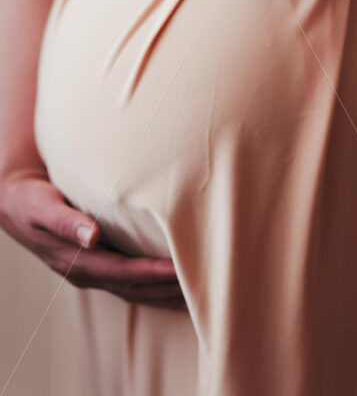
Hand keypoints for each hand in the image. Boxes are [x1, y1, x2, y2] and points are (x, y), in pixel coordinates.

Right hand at [0, 168, 185, 309]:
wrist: (14, 202)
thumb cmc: (29, 199)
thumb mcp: (42, 205)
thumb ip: (66, 221)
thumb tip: (91, 237)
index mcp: (75, 260)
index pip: (123, 273)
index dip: (152, 274)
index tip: (180, 271)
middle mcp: (86, 271)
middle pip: (134, 287)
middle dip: (167, 287)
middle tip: (204, 281)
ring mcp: (91, 271)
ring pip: (135, 289)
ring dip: (164, 290)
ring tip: (198, 288)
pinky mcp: (97, 263)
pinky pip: (130, 280)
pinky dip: (153, 283)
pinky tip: (173, 280)